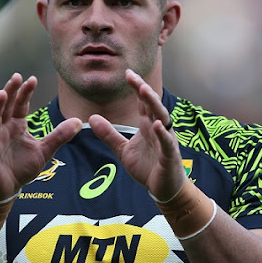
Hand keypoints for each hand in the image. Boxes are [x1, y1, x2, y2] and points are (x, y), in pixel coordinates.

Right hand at [0, 73, 81, 200]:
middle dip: (11, 91)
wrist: (6, 188)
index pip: (20, 104)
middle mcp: (3, 129)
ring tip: (2, 94)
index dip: (25, 92)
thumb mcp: (45, 151)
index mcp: (16, 125)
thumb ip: (59, 136)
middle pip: (5, 106)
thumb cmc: (21, 167)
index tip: (32, 79)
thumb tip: (79, 121)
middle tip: (17, 77)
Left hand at [88, 69, 185, 200]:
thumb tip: (91, 118)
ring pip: (162, 118)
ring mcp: (166, 141)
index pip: (142, 102)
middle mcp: (158, 129)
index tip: (127, 73)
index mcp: (148, 125)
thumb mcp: (122, 149)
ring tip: (144, 91)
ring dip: (154, 104)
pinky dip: (163, 133)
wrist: (163, 190)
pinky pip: (167, 142)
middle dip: (143, 90)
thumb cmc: (147, 167)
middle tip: (132, 76)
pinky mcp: (170, 156)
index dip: (136, 87)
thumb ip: (109, 134)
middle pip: (152, 105)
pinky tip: (157, 125)